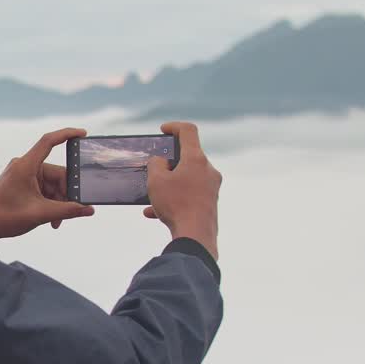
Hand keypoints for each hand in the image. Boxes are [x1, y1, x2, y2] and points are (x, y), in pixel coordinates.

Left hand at [0, 128, 95, 241]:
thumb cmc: (4, 217)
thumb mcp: (41, 214)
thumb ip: (68, 211)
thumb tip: (89, 210)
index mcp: (26, 165)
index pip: (49, 141)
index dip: (67, 134)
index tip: (83, 133)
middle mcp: (24, 166)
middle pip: (56, 173)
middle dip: (65, 194)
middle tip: (72, 210)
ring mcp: (22, 175)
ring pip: (51, 184)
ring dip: (57, 202)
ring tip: (56, 221)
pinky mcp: (21, 183)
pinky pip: (43, 189)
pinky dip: (49, 202)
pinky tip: (51, 219)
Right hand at [144, 122, 221, 259]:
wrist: (195, 236)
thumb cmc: (176, 205)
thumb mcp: (156, 181)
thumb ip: (155, 164)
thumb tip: (161, 162)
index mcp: (196, 159)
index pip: (188, 131)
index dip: (174, 127)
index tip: (163, 130)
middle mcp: (208, 170)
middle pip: (188, 157)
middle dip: (169, 163)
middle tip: (155, 170)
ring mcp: (211, 187)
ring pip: (187, 179)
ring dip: (169, 184)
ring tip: (152, 196)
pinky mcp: (210, 203)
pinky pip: (189, 195)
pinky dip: (174, 200)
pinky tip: (155, 213)